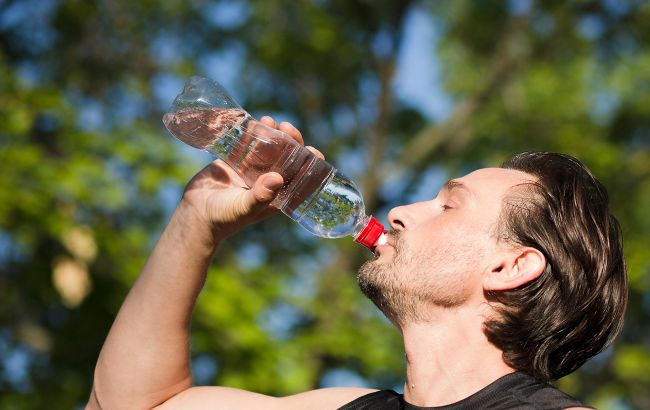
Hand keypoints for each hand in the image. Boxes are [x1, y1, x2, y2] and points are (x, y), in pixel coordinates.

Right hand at [179, 116, 316, 241]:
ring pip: (269, 148)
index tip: (313, 151)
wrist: (195, 214)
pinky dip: (253, 133)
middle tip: (287, 128)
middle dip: (291, 142)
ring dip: (273, 134)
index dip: (310, 165)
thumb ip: (261, 195)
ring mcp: (252, 171)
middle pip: (287, 159)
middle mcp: (268, 182)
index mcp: (277, 196)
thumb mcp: (244, 208)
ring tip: (270, 121)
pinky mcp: (236, 162)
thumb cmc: (224, 218)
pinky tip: (255, 122)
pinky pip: (248, 145)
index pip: (301, 179)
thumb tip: (278, 178)